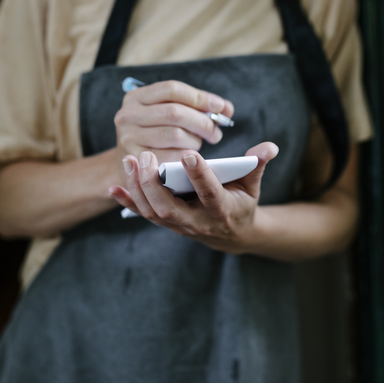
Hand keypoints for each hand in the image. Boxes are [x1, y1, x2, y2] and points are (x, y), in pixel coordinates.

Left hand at [108, 142, 279, 253]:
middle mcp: (197, 220)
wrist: (232, 235)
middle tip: (147, 156)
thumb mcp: (253, 186)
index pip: (209, 192)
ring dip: (138, 188)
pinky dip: (128, 201)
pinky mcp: (166, 223)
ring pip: (154, 211)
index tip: (188, 153)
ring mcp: (179, 224)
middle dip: (155, 183)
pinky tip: (113, 186)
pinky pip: (144, 214)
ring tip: (130, 160)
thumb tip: (270, 146)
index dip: (200, 175)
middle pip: (171, 207)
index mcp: (221, 208)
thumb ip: (257, 165)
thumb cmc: (241, 202)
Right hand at [113, 80, 233, 183]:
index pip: (173, 89)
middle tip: (216, 132)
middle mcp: (127, 115)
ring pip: (175, 135)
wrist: (131, 167)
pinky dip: (187, 157)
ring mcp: (128, 139)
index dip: (200, 97)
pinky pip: (171, 157)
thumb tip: (226, 108)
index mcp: (135, 97)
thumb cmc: (156, 136)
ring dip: (195, 141)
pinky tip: (190, 158)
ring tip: (198, 145)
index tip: (220, 107)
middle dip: (202, 122)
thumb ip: (196, 107)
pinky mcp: (136, 161)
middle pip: (175, 112)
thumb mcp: (167, 115)